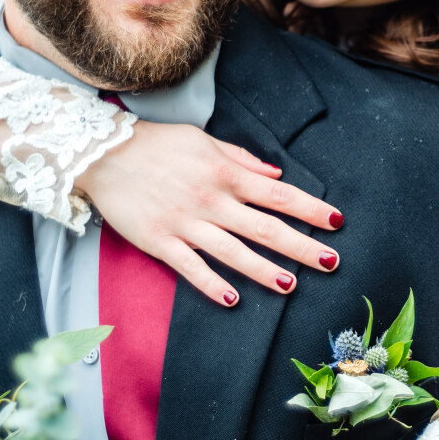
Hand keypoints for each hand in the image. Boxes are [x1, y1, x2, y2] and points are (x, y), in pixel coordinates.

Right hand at [79, 121, 341, 306]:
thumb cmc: (156, 144)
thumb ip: (241, 159)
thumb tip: (275, 173)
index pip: (277, 193)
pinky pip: (191, 267)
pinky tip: (233, 300)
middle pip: (264, 227)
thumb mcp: (202, 140)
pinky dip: (212, 284)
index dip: (309, 208)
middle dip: (300, 246)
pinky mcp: (159, 241)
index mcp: (225, 173)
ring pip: (233, 251)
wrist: (102, 153)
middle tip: (331, 262)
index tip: (336, 221)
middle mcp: (210, 200)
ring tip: (290, 286)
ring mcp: (185, 223)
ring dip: (263, 270)